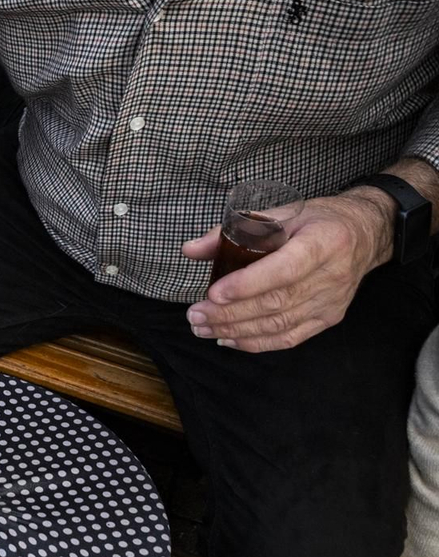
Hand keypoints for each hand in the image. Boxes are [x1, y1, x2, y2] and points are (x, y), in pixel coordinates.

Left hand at [183, 192, 390, 352]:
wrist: (366, 233)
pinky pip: (289, 337)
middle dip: (229, 313)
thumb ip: (235, 230)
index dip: (247, 284)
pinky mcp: (329, 318)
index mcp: (324, 241)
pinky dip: (255, 343)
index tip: (213, 293)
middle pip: (276, 303)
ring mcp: (332, 301)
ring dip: (235, 330)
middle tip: (195, 315)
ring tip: (202, 328)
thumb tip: (190, 249)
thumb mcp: (282, 213)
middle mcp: (332, 275)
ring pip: (279, 324)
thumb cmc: (318, 220)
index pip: (284, 269)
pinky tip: (227, 339)